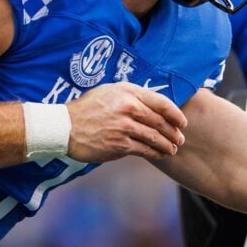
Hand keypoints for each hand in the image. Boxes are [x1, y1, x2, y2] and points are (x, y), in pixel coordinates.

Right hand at [66, 82, 186, 161]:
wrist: (65, 127)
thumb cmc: (87, 108)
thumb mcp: (109, 92)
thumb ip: (131, 95)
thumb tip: (152, 104)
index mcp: (128, 92)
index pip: (161, 102)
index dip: (175, 114)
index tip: (182, 122)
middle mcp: (129, 107)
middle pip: (160, 121)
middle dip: (174, 132)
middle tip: (180, 139)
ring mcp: (124, 127)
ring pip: (155, 137)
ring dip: (167, 145)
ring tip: (172, 149)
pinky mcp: (120, 144)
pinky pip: (144, 150)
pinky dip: (155, 153)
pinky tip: (159, 155)